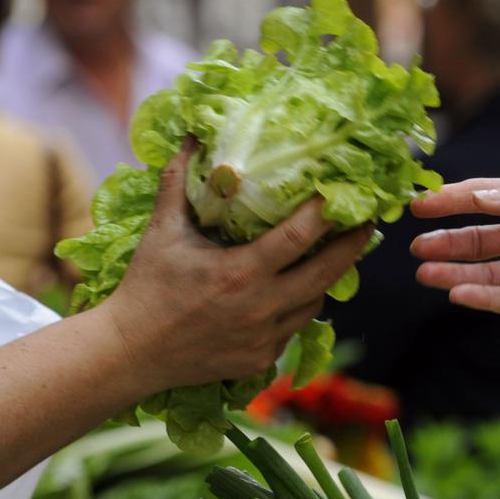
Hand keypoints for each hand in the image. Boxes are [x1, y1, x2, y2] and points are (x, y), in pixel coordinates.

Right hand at [103, 145, 371, 388]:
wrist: (131, 354)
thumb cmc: (145, 288)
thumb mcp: (162, 231)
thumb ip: (178, 182)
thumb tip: (193, 137)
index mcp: (241, 273)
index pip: (300, 238)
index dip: (327, 213)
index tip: (345, 194)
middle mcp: (261, 308)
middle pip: (327, 273)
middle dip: (353, 246)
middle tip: (368, 222)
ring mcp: (264, 338)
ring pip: (314, 302)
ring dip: (325, 278)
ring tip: (333, 253)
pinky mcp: (261, 360)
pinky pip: (294, 328)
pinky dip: (298, 307)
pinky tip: (295, 290)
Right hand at [411, 175, 499, 314]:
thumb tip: (478, 196)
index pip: (482, 200)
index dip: (449, 202)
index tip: (418, 205)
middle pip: (478, 240)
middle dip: (446, 243)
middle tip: (415, 247)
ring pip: (487, 272)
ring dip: (456, 273)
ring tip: (425, 273)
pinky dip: (483, 297)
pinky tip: (459, 293)